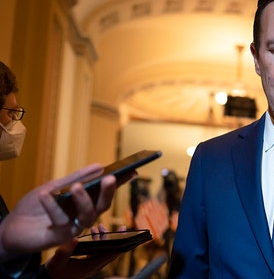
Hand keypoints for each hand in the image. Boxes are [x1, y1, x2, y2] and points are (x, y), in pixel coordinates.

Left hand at [0, 164, 132, 259]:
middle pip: (102, 206)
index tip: (131, 171)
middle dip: (108, 192)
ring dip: (84, 201)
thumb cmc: (34, 208)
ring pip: (88, 216)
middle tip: (110, 178)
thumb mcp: (54, 187)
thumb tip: (99, 166)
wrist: (12, 227)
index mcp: (84, 202)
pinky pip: (62, 220)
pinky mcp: (61, 237)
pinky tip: (46, 195)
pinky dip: (53, 206)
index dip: (119, 182)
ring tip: (76, 187)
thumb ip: (76, 178)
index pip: (104, 192)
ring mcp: (73, 227)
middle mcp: (82, 215)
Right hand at [44, 224, 126, 278]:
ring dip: (105, 238)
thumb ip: (66, 250)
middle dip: (116, 238)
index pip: (111, 255)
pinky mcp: (88, 262)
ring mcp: (93, 264)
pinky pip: (99, 251)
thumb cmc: (54, 271)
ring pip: (105, 250)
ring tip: (100, 226)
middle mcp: (95, 266)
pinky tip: (93, 232)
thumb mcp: (58, 260)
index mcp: (91, 266)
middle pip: (112, 252)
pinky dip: (98, 241)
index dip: (121, 244)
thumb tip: (74, 238)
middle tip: (121, 227)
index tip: (126, 234)